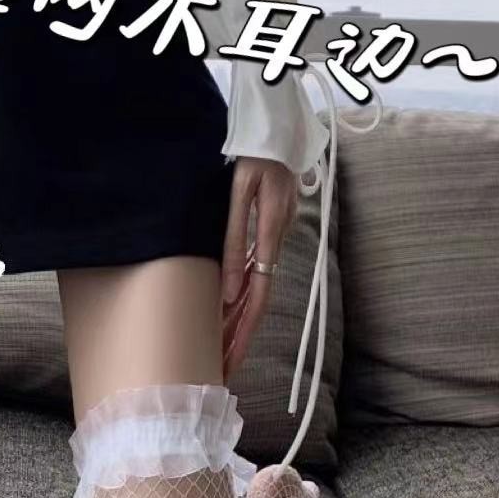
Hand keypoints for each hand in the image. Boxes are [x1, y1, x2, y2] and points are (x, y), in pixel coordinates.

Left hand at [220, 156, 298, 383]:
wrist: (275, 126)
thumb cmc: (253, 156)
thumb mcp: (240, 196)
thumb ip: (235, 242)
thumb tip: (229, 292)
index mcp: (270, 237)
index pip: (255, 300)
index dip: (241, 333)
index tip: (227, 360)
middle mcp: (276, 243)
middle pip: (258, 304)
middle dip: (239, 340)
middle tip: (222, 371)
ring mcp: (274, 239)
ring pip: (257, 292)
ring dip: (239, 324)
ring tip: (222, 353)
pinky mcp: (268, 233)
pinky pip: (256, 274)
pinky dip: (241, 299)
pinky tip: (229, 313)